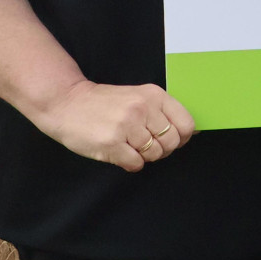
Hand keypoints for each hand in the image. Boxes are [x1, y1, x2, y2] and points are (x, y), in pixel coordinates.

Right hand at [29, 80, 195, 171]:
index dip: (182, 137)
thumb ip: (163, 112)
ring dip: (143, 156)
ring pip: (154, 155)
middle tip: (145, 145)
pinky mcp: (111, 144)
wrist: (67, 103)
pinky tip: (119, 152)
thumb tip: (193, 132)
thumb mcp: (138, 97)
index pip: (187, 124)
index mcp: (154, 95)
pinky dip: (130, 163)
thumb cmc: (105, 103)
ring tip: (128, 145)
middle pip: (172, 143)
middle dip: (162, 149)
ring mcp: (127, 126)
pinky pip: (136, 164)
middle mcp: (143, 109)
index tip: (171, 139)